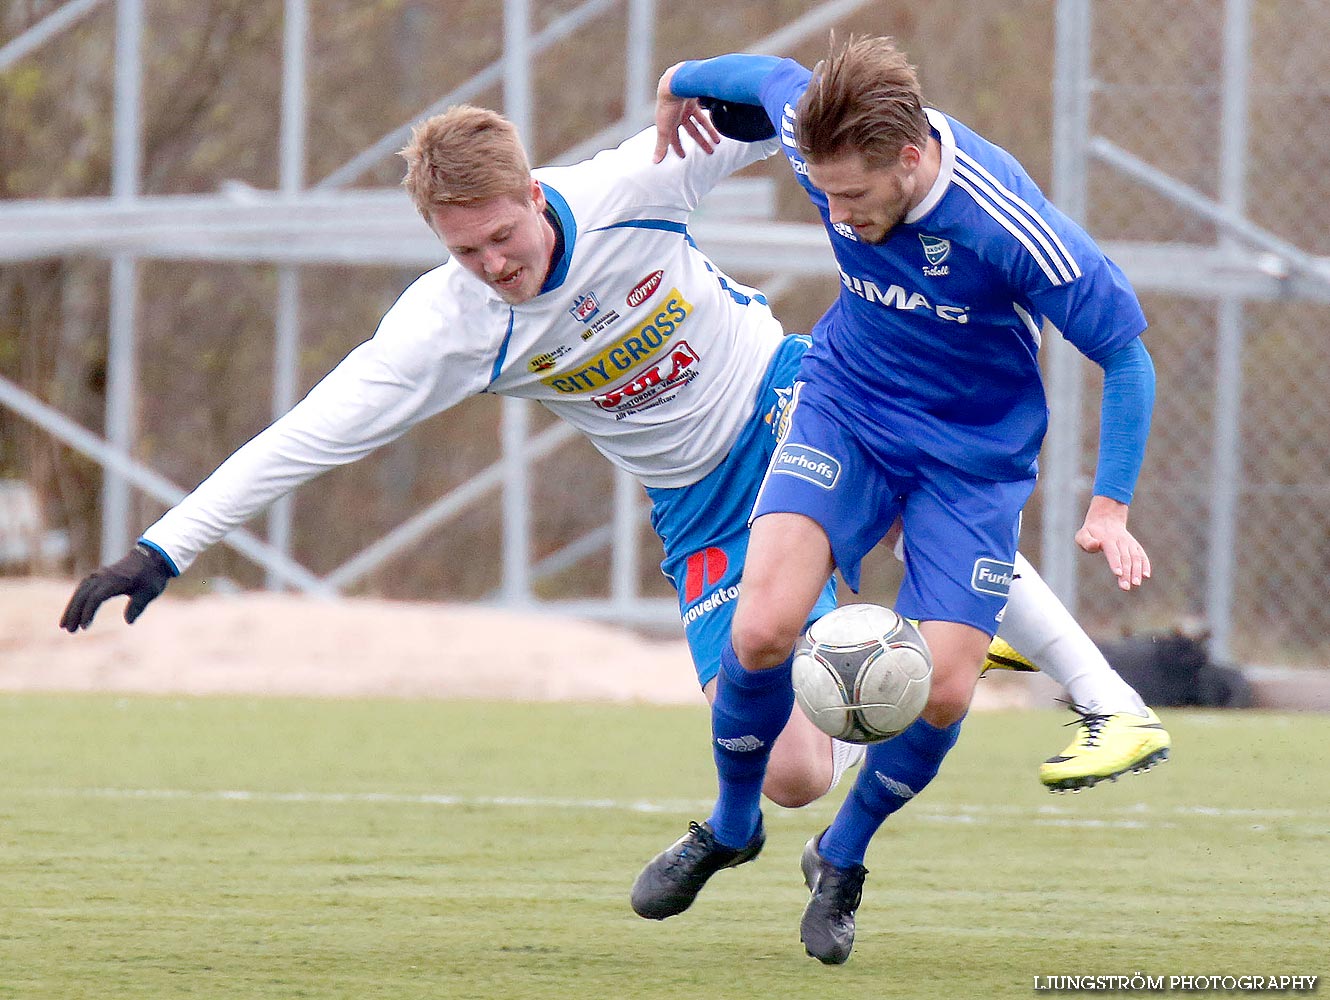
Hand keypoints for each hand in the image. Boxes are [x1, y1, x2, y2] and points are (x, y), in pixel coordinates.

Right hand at [60, 543, 174, 630]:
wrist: (151, 557)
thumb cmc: (151, 576)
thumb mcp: (149, 592)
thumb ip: (137, 606)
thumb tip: (129, 621)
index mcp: (115, 581)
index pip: (96, 598)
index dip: (88, 612)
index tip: (85, 627)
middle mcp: (103, 577)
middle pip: (83, 595)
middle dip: (74, 613)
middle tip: (69, 630)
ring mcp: (99, 575)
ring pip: (80, 592)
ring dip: (71, 608)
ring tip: (65, 626)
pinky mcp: (98, 576)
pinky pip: (82, 588)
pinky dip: (76, 600)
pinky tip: (72, 613)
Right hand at [653, 62, 720, 162]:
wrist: (675, 84)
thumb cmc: (666, 106)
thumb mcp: (663, 129)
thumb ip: (661, 145)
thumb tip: (655, 161)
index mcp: (669, 121)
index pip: (674, 137)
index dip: (678, 147)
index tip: (684, 156)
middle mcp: (678, 114)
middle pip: (691, 131)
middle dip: (700, 142)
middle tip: (710, 151)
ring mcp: (688, 106)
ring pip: (700, 122)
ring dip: (709, 132)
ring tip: (718, 141)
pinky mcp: (696, 99)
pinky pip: (706, 111)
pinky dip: (711, 118)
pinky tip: (718, 124)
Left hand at [1075, 496, 1150, 590]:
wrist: (1106, 518)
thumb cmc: (1091, 532)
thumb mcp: (1082, 534)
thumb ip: (1086, 541)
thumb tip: (1096, 545)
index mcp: (1107, 539)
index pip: (1113, 552)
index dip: (1116, 563)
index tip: (1118, 574)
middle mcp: (1121, 541)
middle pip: (1125, 558)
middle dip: (1126, 573)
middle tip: (1125, 587)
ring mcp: (1129, 543)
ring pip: (1135, 558)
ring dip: (1137, 571)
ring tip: (1136, 584)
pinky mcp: (1135, 546)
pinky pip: (1142, 555)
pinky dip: (1145, 564)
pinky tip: (1146, 575)